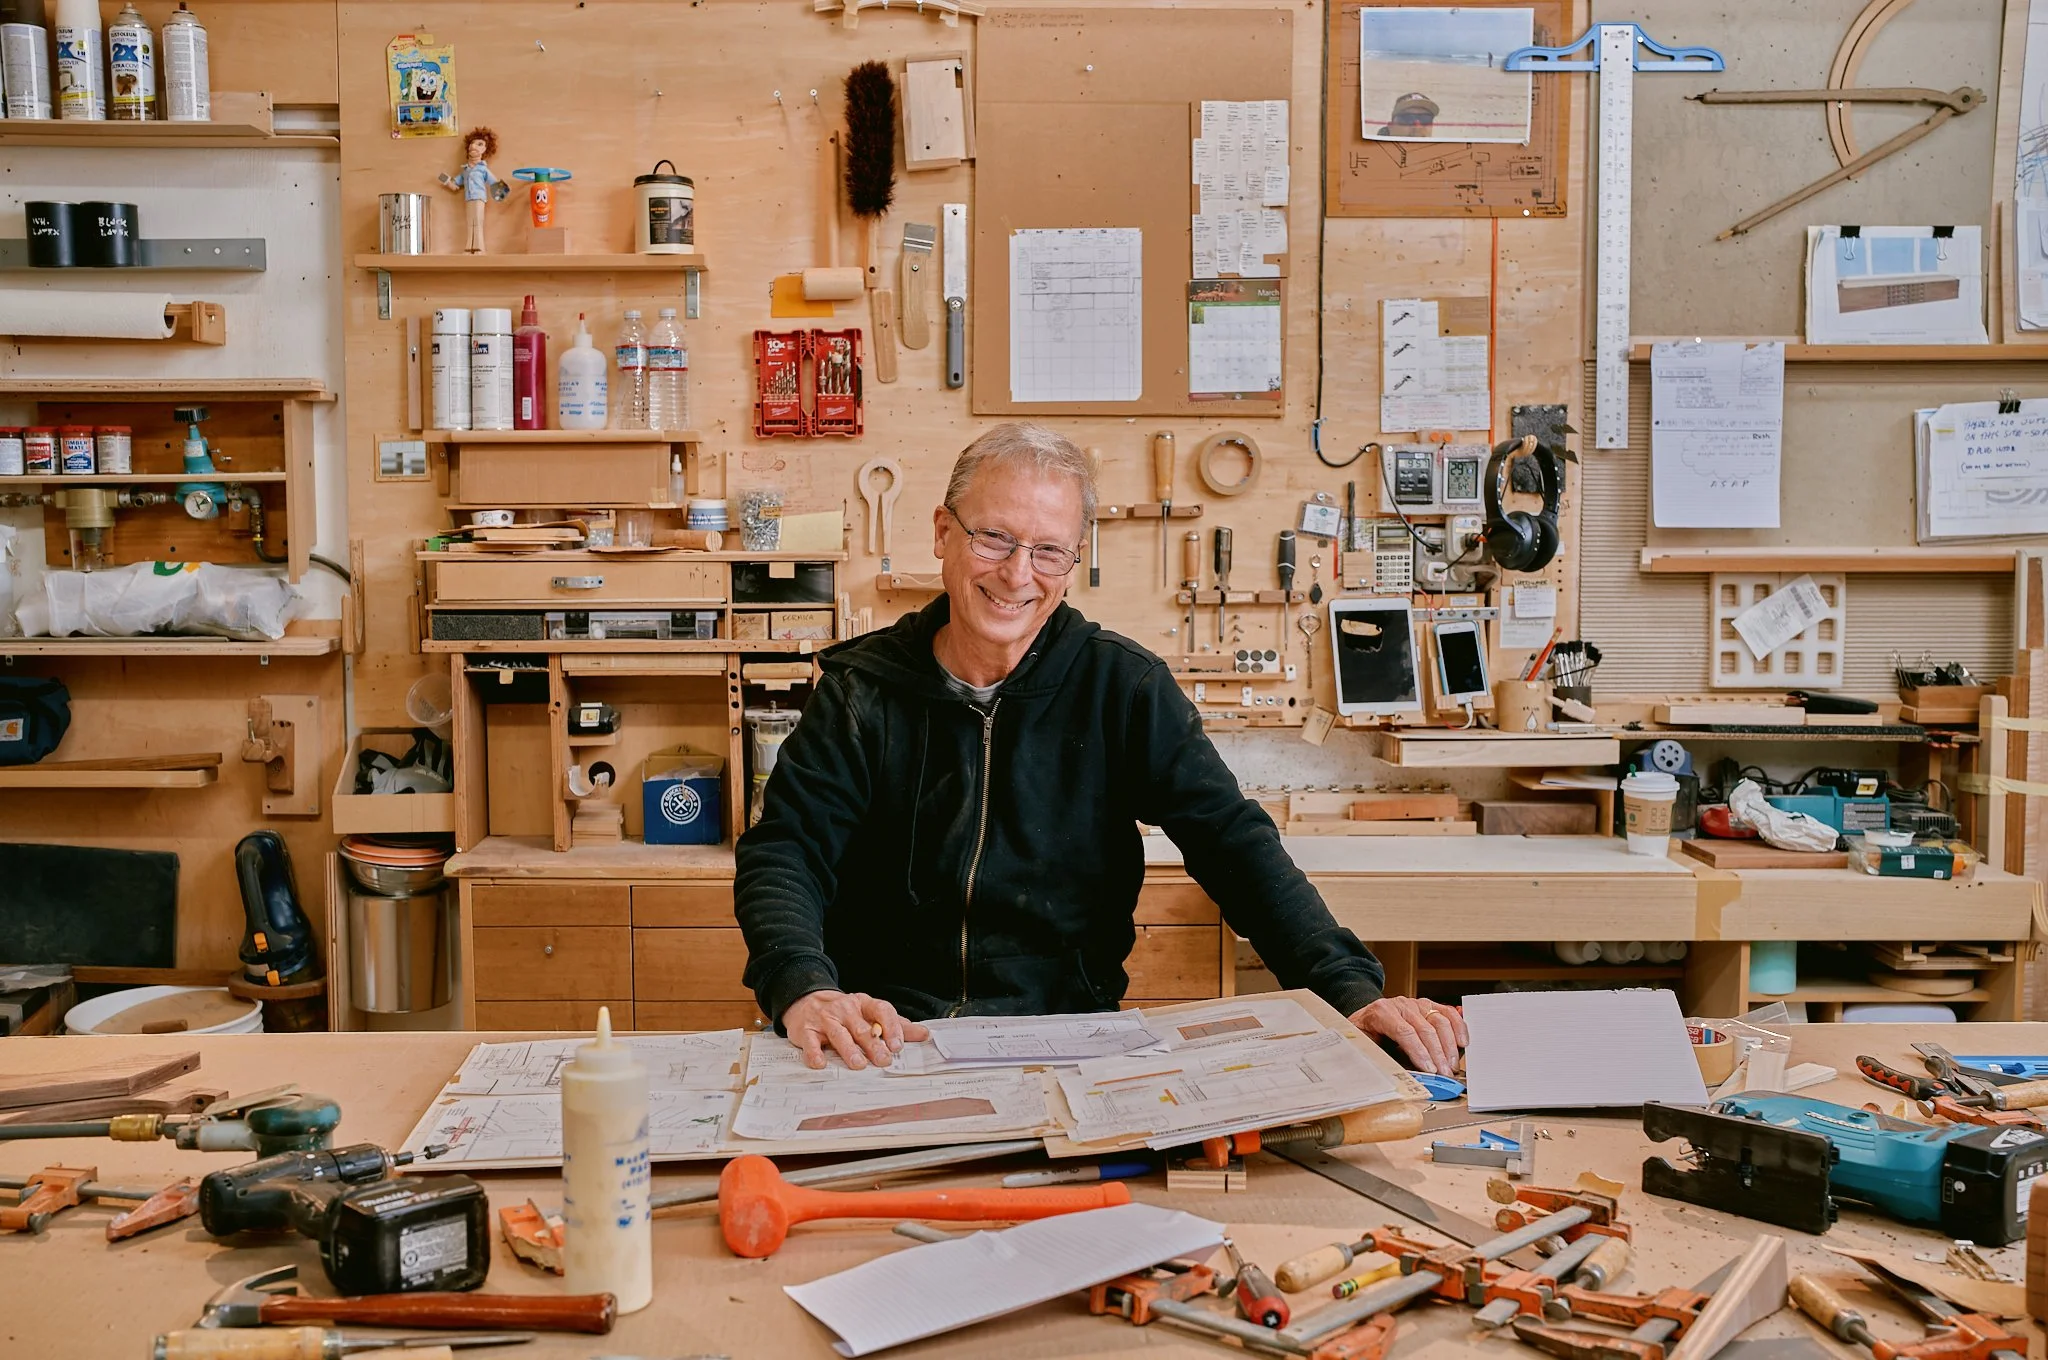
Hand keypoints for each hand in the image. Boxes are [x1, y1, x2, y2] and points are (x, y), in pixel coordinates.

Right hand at [782, 990, 929, 1070]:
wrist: (806, 1001)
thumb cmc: (844, 1013)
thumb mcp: (870, 1014)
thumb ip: (896, 1025)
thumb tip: (923, 1034)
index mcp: (864, 1004)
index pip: (881, 1010)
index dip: (891, 1027)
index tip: (897, 1045)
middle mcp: (845, 1009)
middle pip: (861, 1027)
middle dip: (873, 1044)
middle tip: (884, 1060)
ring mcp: (825, 1019)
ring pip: (839, 1034)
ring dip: (849, 1050)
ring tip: (858, 1064)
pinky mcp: (806, 1030)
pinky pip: (810, 1041)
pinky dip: (814, 1052)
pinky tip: (821, 1063)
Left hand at [1349, 996, 1466, 1075]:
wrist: (1365, 1018)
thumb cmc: (1366, 1034)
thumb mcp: (1365, 1046)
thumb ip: (1382, 1057)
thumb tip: (1402, 1076)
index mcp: (1381, 1012)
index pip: (1405, 1032)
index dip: (1419, 1052)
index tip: (1430, 1070)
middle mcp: (1401, 1004)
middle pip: (1425, 1028)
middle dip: (1437, 1054)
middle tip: (1445, 1074)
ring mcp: (1416, 1003)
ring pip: (1439, 1020)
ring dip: (1449, 1046)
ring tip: (1452, 1065)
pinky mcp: (1428, 1006)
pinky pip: (1447, 1013)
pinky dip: (1458, 1027)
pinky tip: (1462, 1043)